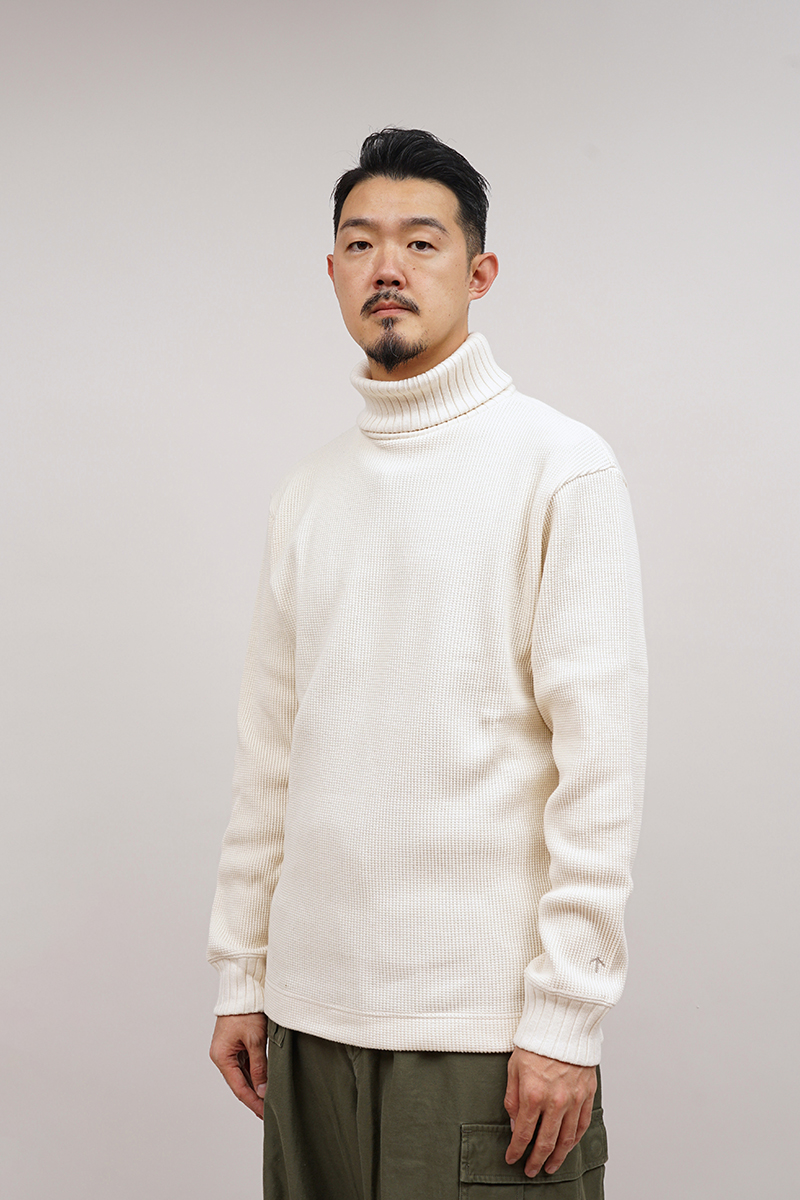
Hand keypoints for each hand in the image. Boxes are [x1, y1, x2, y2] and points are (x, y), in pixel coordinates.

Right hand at [209, 1013, 267, 1118]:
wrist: (243, 989)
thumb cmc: (246, 1011)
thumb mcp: (255, 1040)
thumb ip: (259, 1067)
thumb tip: (263, 1091)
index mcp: (222, 1057)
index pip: (239, 1088)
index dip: (253, 1102)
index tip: (264, 1113)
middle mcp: (222, 1056)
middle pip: (240, 1083)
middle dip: (255, 1097)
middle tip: (270, 1111)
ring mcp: (228, 1050)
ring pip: (243, 1074)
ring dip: (256, 1086)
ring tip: (269, 1099)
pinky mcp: (236, 1044)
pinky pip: (245, 1064)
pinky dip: (255, 1073)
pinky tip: (265, 1081)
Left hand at [504, 1047, 595, 1177]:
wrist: (562, 1023)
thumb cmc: (536, 1042)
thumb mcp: (514, 1068)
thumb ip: (513, 1099)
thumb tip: (515, 1124)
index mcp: (533, 1094)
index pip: (524, 1133)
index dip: (516, 1150)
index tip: (512, 1158)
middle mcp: (555, 1101)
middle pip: (546, 1142)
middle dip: (536, 1160)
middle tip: (531, 1170)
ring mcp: (574, 1099)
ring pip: (567, 1138)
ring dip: (558, 1156)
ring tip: (551, 1166)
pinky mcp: (587, 1094)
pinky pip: (582, 1124)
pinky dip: (575, 1139)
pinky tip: (568, 1146)